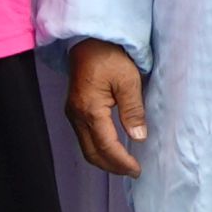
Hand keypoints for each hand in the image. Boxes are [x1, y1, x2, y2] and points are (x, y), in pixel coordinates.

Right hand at [63, 39, 149, 179]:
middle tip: (132, 171)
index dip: (122, 161)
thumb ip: (133, 110)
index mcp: (90, 109)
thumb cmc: (109, 55)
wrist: (89, 39)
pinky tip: (112, 149)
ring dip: (104, 160)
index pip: (106, 146)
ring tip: (124, 164)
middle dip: (112, 167)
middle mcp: (76, 115)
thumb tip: (138, 137)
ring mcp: (72, 113)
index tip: (137, 170)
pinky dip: (98, 149)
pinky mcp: (74, 110)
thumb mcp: (128, 80)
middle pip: (92, 153)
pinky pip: (84, 138)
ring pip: (86, 148)